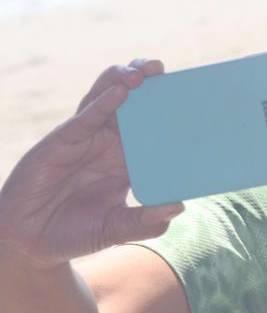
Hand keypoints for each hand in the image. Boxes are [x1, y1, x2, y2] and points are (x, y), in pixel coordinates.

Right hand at [0, 60, 183, 269]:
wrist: (30, 243)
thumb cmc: (76, 232)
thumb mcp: (116, 229)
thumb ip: (144, 222)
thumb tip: (178, 207)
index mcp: (128, 158)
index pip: (154, 124)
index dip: (168, 106)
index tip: (191, 93)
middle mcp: (110, 142)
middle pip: (133, 101)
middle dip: (148, 81)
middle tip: (164, 69)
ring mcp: (87, 137)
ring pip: (106, 98)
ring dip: (124, 80)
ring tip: (145, 71)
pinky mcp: (63, 140)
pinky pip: (85, 118)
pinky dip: (102, 104)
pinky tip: (119, 93)